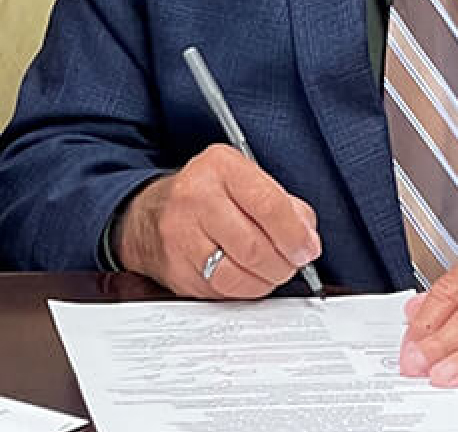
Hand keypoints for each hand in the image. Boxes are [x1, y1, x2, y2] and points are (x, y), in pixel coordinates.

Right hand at [114, 145, 320, 298]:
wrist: (150, 215)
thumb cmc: (207, 196)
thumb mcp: (244, 180)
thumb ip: (283, 204)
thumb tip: (306, 240)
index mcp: (220, 166)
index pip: (269, 205)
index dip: (296, 235)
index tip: (307, 248)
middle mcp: (195, 196)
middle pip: (255, 246)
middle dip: (284, 264)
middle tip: (292, 263)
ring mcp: (180, 235)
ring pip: (238, 276)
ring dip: (265, 281)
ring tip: (269, 271)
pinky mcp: (176, 269)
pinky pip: (221, 292)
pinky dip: (242, 291)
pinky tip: (245, 277)